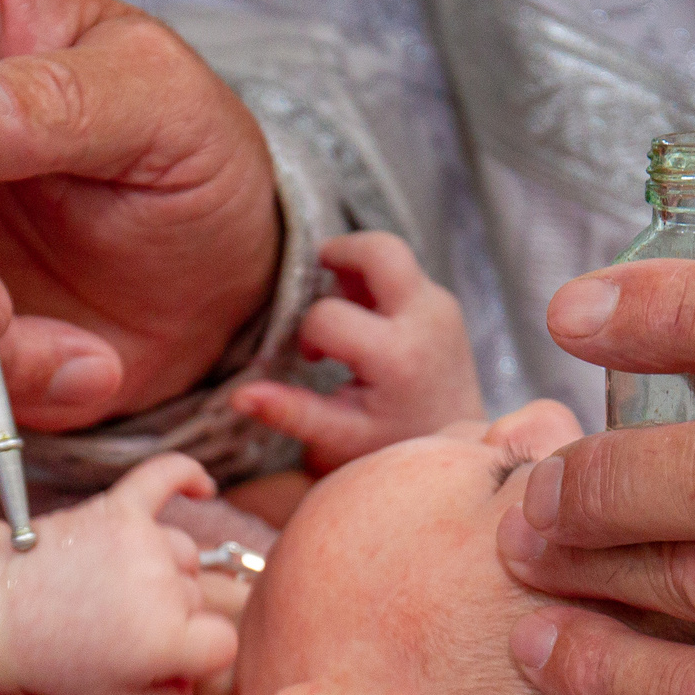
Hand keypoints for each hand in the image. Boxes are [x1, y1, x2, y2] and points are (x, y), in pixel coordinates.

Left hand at [4, 455, 240, 694]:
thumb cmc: (55, 659)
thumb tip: (196, 680)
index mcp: (167, 641)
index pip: (222, 644)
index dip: (198, 655)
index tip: (165, 658)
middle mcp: (162, 586)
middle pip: (197, 598)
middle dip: (168, 616)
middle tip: (116, 627)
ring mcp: (142, 542)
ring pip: (183, 554)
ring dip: (161, 571)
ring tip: (112, 588)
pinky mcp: (119, 508)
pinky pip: (165, 477)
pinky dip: (185, 476)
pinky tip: (203, 488)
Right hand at [230, 233, 483, 473]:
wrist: (457, 446)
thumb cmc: (391, 445)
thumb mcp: (338, 437)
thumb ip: (290, 413)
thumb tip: (238, 397)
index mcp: (397, 357)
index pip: (328, 315)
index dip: (308, 332)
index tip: (313, 358)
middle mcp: (426, 321)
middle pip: (380, 248)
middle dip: (339, 251)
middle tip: (315, 275)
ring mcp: (441, 306)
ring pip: (392, 251)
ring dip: (356, 265)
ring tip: (341, 304)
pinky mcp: (445, 303)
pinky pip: (403, 270)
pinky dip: (374, 281)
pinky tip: (364, 316)